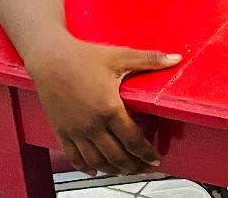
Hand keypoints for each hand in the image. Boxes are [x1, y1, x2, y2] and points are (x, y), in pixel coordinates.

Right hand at [28, 38, 179, 175]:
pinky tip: (95, 169)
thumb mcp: (121, 56)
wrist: (51, 59)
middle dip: (132, 166)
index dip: (145, 152)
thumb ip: (150, 59)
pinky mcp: (61, 131)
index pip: (132, 139)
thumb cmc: (86, 56)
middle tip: (144, 169)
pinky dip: (86, 167)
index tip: (155, 159)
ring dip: (112, 169)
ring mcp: (75, 131)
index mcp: (109, 109)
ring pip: (96, 160)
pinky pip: (74, 157)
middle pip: (115, 155)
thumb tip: (176, 58)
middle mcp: (92, 125)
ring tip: (125, 171)